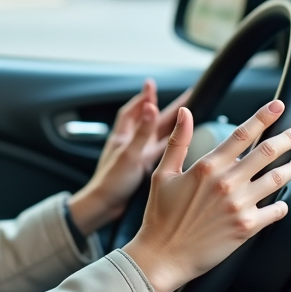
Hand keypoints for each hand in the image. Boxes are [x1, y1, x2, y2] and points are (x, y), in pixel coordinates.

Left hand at [68, 79, 190, 234]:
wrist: (103, 207)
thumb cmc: (111, 182)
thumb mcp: (129, 155)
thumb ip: (142, 132)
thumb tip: (150, 107)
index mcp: (123, 137)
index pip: (133, 111)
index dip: (143, 97)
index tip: (151, 84)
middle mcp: (130, 144)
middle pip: (151, 120)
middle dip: (166, 108)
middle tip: (185, 96)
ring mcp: (137, 156)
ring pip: (158, 135)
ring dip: (171, 124)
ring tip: (187, 114)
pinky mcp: (142, 169)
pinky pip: (160, 151)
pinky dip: (170, 144)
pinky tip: (180, 142)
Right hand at [122, 99, 290, 291]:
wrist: (163, 255)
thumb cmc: (160, 217)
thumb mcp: (163, 174)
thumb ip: (178, 141)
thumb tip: (184, 113)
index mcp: (207, 167)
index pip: (242, 134)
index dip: (263, 117)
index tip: (277, 107)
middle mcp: (227, 183)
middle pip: (267, 152)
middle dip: (289, 137)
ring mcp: (239, 205)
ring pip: (277, 178)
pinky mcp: (247, 227)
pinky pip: (275, 211)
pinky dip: (282, 204)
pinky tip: (281, 201)